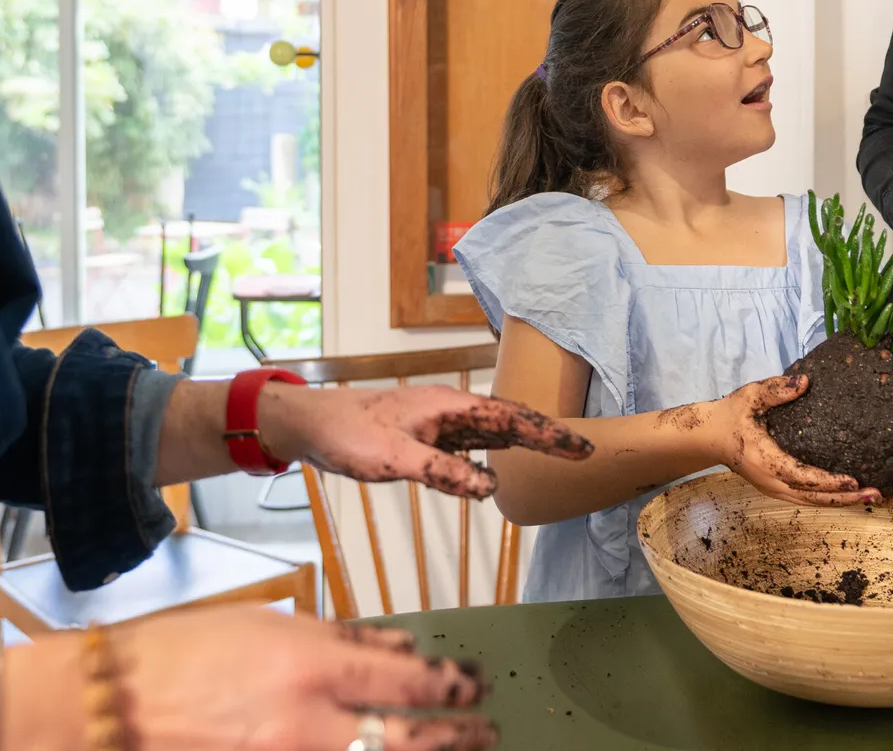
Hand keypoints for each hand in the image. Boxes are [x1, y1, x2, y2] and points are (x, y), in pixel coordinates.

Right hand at [115, 608, 495, 749]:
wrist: (108, 705)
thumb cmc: (185, 651)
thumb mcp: (272, 626)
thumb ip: (345, 639)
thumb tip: (403, 648)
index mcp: (314, 669)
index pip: (413, 682)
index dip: (457, 686)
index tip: (478, 683)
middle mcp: (309, 727)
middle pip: (409, 741)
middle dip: (459, 737)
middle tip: (487, 731)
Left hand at [261, 384, 592, 499]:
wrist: (309, 424)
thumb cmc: (347, 435)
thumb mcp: (394, 459)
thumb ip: (442, 472)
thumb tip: (492, 487)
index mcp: (449, 406)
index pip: (511, 418)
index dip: (548, 433)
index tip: (580, 448)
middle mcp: (449, 409)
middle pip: (510, 420)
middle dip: (547, 435)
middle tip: (582, 453)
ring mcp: (438, 422)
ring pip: (492, 430)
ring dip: (524, 442)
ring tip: (555, 453)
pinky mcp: (425, 437)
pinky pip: (471, 443)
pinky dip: (494, 452)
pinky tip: (496, 466)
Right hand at [708, 375, 883, 506]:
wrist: (710, 437)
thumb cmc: (732, 415)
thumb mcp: (750, 396)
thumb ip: (776, 389)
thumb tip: (804, 381)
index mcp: (766, 460)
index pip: (801, 475)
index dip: (827, 481)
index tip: (853, 480)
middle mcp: (771, 481)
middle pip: (812, 497)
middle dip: (844, 498)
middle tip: (875, 494)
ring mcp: (773, 488)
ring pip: (811, 501)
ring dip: (841, 501)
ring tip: (870, 497)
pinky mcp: (776, 488)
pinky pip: (806, 498)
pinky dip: (828, 498)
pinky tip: (848, 494)